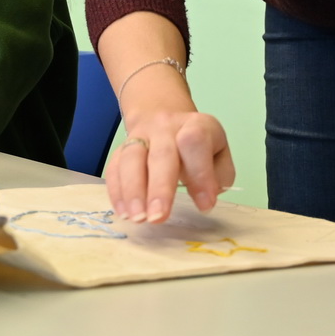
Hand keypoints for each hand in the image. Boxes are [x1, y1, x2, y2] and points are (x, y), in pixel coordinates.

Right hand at [106, 108, 234, 222]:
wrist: (166, 117)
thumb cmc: (198, 147)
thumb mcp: (220, 155)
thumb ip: (218, 177)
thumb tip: (204, 200)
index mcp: (197, 125)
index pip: (195, 142)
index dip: (200, 174)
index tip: (204, 205)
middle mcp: (166, 126)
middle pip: (161, 153)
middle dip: (160, 188)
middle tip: (159, 217)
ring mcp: (141, 135)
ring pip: (132, 158)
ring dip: (133, 191)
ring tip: (137, 218)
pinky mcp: (122, 146)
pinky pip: (114, 165)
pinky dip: (117, 190)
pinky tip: (123, 212)